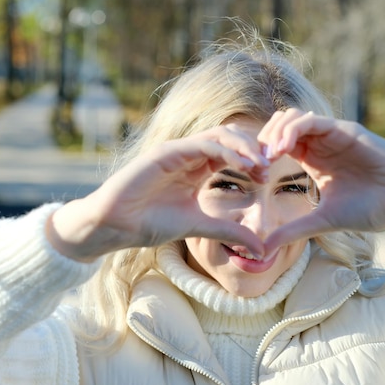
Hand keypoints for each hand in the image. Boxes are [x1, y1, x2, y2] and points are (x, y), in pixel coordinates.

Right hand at [47, 125, 268, 260]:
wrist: (115, 226)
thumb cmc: (149, 223)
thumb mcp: (198, 227)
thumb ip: (228, 231)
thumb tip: (261, 248)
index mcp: (195, 168)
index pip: (230, 153)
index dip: (252, 161)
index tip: (269, 178)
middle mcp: (188, 155)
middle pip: (229, 139)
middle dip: (252, 149)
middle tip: (269, 167)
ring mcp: (177, 151)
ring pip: (219, 136)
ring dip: (244, 147)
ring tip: (261, 165)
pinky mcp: (166, 152)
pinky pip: (203, 144)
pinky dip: (226, 152)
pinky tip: (243, 165)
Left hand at [258, 109, 384, 254]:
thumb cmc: (368, 210)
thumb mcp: (321, 221)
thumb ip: (292, 231)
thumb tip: (263, 248)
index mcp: (312, 158)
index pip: (277, 142)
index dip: (262, 153)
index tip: (256, 173)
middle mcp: (319, 142)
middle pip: (279, 124)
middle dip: (263, 139)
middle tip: (259, 162)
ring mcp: (331, 134)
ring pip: (292, 117)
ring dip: (275, 132)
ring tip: (270, 156)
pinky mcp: (344, 130)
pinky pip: (310, 120)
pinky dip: (291, 131)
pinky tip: (283, 149)